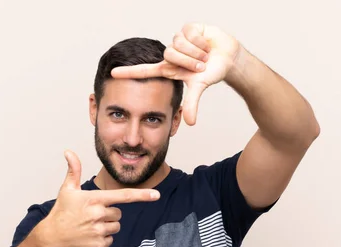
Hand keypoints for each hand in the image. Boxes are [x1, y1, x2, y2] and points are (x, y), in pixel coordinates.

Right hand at [38, 150, 160, 246]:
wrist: (51, 237)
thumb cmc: (61, 212)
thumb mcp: (67, 190)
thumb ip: (74, 170)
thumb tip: (69, 152)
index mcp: (94, 199)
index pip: (124, 196)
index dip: (142, 195)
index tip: (157, 195)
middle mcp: (98, 215)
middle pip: (119, 213)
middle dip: (109, 214)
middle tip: (91, 215)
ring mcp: (99, 231)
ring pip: (116, 226)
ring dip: (106, 226)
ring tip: (89, 226)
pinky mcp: (98, 245)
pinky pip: (110, 240)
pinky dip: (102, 239)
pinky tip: (89, 236)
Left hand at [111, 23, 240, 124]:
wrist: (228, 57)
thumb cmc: (211, 72)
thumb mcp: (200, 87)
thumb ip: (192, 104)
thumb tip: (190, 123)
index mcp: (168, 69)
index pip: (144, 70)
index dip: (129, 72)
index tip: (112, 73)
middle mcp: (170, 54)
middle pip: (170, 54)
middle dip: (189, 62)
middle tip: (201, 66)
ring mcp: (178, 40)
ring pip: (179, 44)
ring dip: (196, 52)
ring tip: (205, 55)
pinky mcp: (188, 28)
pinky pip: (189, 34)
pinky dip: (201, 41)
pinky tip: (206, 44)